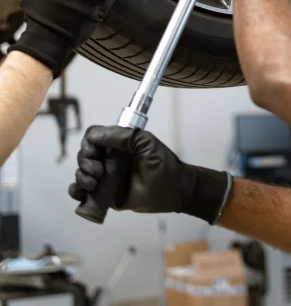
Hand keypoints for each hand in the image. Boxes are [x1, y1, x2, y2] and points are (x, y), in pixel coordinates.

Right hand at [69, 126, 230, 222]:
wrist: (174, 190)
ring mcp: (107, 176)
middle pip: (84, 155)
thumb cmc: (163, 164)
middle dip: (85, 163)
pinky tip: (82, 194)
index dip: (89, 143)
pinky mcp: (105, 194)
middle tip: (99, 172)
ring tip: (95, 184)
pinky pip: (83, 192)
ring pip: (80, 173)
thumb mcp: (146, 143)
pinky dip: (76, 191)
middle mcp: (110, 158)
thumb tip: (96, 136)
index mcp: (119, 143)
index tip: (94, 152)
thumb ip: (123, 136)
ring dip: (81, 177)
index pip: (94, 137)